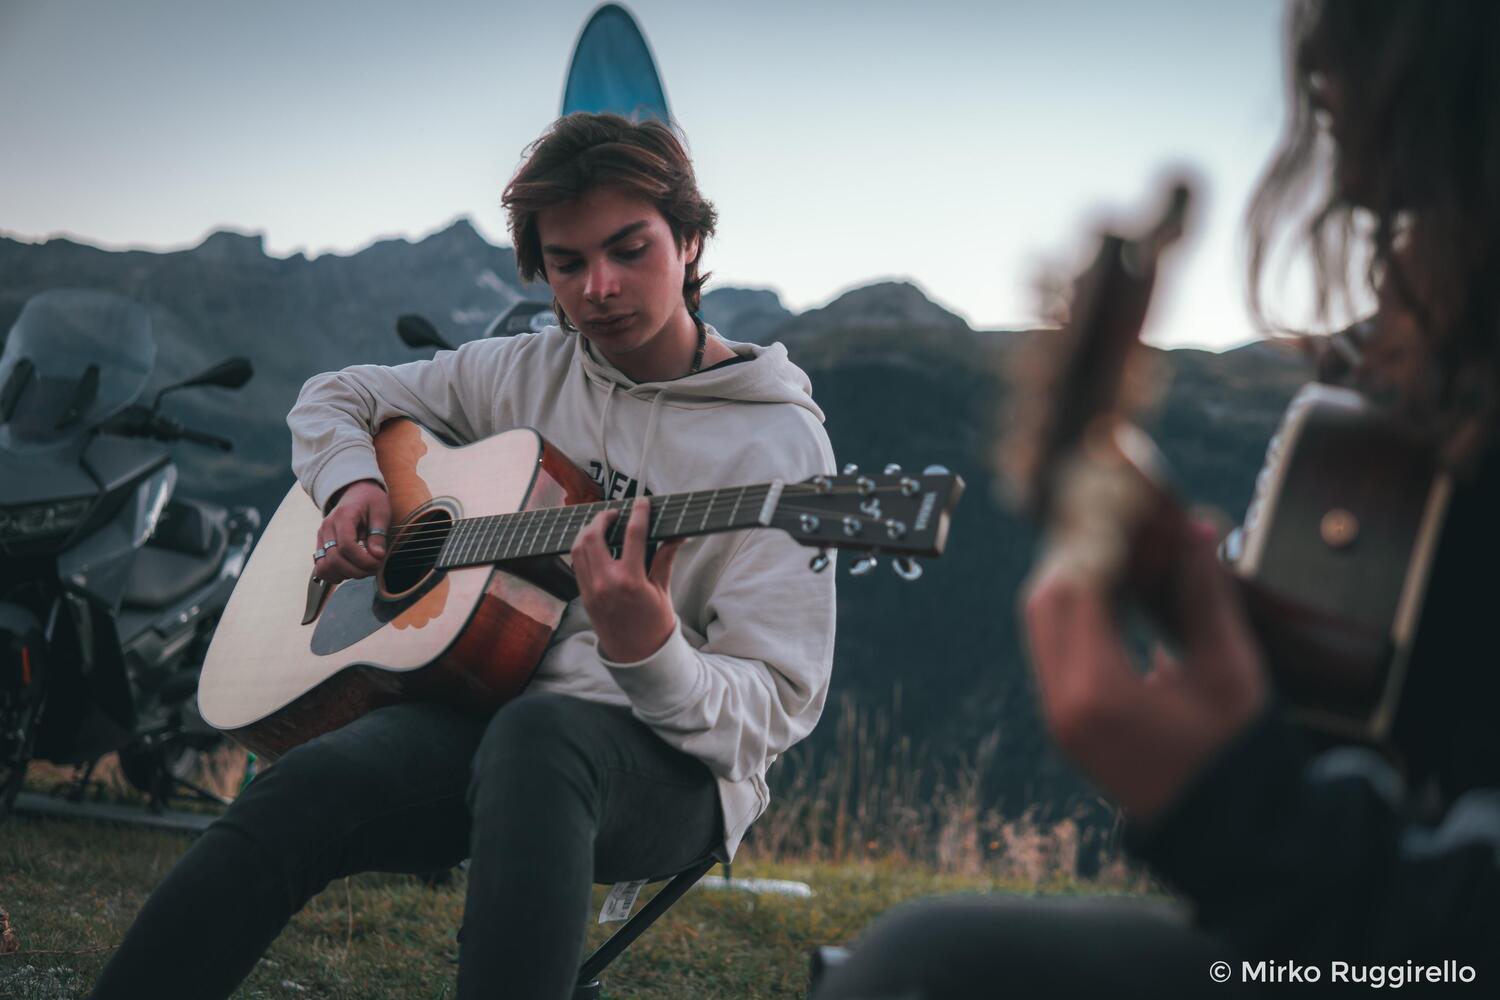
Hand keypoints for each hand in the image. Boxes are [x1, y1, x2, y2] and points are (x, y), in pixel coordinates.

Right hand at [314, 479, 389, 583]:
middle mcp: (327, 528)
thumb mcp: (381, 512)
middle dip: (357, 570)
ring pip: (324, 567)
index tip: (378, 562)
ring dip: (345, 574)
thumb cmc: (370, 501)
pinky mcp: (321, 547)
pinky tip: (351, 571)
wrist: (355, 492)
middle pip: (334, 559)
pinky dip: (335, 575)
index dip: (363, 560)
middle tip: (374, 568)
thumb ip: (379, 534)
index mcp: (343, 517)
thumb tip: (377, 555)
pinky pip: (321, 568)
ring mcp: (321, 538)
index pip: (346, 545)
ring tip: (363, 570)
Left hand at [571, 496, 683, 662]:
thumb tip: (678, 536)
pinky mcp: (584, 595)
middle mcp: (606, 582)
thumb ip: (665, 558)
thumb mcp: (663, 590)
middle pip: (594, 536)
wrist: (637, 656)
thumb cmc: (654, 624)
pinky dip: (582, 548)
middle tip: (616, 513)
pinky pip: (576, 563)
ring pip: (579, 547)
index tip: (642, 502)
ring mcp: (591, 589)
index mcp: (630, 581)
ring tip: (603, 525)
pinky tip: (595, 544)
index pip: (633, 535)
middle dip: (603, 518)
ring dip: (588, 530)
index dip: (638, 514)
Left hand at [1020, 517, 1267, 824]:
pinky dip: (1077, 614)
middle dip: (1078, 554)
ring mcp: (1056, 716)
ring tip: (1123, 552)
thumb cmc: (1236, 756)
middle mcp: (1062, 703)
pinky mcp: (1063, 723)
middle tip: (1118, 523)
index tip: (1127, 506)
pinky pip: (1054, 650)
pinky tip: (1118, 593)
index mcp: (1098, 691)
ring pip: (1043, 624)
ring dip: (1075, 581)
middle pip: (1046, 601)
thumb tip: (1197, 529)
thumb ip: (1205, 596)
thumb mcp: (1229, 672)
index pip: (1079, 588)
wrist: (1228, 838)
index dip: (1101, 539)